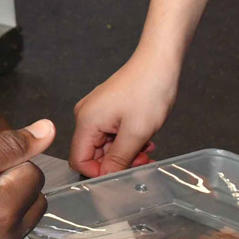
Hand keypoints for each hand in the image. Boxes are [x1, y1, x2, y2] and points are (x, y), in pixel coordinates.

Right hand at [70, 53, 172, 176]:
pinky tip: (144, 138)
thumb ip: (119, 160)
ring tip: (146, 147)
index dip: (100, 172)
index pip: (79, 160)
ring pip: (105, 146)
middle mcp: (86, 116)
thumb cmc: (149, 89)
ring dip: (126, 152)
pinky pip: (112, 134)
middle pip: (93, 154)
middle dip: (117, 162)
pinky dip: (127, 140)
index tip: (123, 173)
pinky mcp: (107, 108)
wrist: (160, 61)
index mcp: (86, 121)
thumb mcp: (136, 132)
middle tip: (142, 160)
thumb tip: (107, 178)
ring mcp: (97, 111)